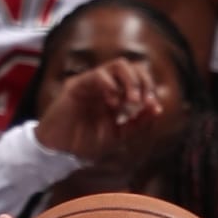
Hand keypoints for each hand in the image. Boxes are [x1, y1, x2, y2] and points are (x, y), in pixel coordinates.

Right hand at [34, 56, 167, 167]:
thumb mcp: (119, 136)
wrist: (60, 152)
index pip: (140, 79)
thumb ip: (138, 123)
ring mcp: (92, 83)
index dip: (149, 89)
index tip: (152, 107)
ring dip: (130, 81)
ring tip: (131, 100)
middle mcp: (106, 86)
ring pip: (119, 65)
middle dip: (143, 82)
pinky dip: (111, 85)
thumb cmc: (85, 144)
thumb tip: (157, 109)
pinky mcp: (78, 85)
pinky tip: (113, 102)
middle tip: (143, 102)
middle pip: (133, 67)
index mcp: (117, 95)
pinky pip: (98, 74)